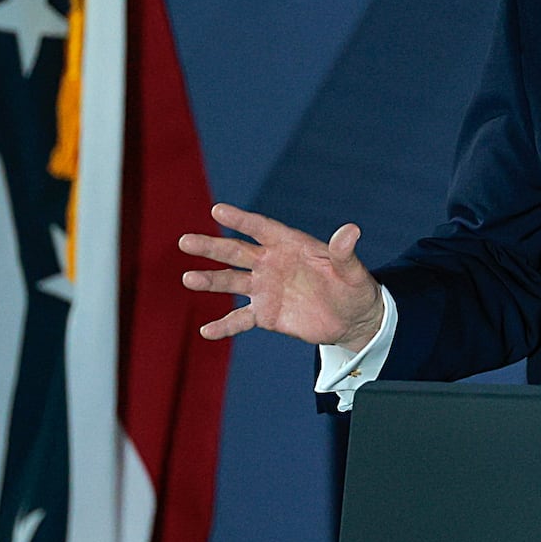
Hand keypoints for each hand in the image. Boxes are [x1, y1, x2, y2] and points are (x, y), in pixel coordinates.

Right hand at [179, 203, 384, 351]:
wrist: (352, 319)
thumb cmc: (354, 288)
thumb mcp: (352, 271)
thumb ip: (345, 252)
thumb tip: (351, 230)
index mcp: (291, 245)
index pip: (261, 228)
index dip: (241, 219)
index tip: (217, 210)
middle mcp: (272, 264)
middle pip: (236, 252)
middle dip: (211, 246)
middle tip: (185, 241)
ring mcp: (266, 289)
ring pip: (232, 282)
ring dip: (210, 281)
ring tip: (189, 279)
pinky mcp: (265, 314)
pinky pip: (240, 319)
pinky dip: (224, 326)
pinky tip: (206, 331)